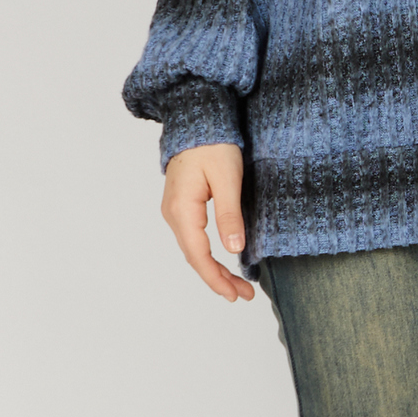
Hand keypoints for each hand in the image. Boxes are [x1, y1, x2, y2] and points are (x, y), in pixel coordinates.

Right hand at [161, 143, 255, 301]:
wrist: (197, 120)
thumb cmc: (213, 145)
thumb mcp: (227, 180)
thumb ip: (229, 215)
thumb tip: (233, 248)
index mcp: (182, 209)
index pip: (198, 255)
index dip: (216, 278)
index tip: (234, 295)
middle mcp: (173, 214)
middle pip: (195, 257)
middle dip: (218, 279)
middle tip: (244, 295)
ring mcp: (175, 211)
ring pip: (194, 250)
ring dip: (214, 269)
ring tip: (238, 286)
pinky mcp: (182, 206)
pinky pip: (193, 239)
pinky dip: (208, 255)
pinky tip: (222, 263)